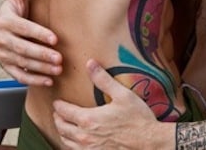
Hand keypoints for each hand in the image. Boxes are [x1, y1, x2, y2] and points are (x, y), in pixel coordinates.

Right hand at [0, 0, 61, 84]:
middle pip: (23, 48)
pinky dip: (33, 79)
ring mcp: (4, 55)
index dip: (38, 34)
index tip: (55, 38)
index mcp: (6, 21)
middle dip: (42, 54)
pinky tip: (49, 80)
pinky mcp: (7, 66)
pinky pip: (19, 75)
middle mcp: (2, 39)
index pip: (24, 28)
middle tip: (60, 58)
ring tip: (59, 69)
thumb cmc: (13, 10)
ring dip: (41, 68)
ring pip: (22, 63)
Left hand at [53, 59, 171, 148]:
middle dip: (57, 118)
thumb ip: (104, 79)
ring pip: (65, 141)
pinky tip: (75, 141)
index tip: (57, 102)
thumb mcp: (123, 94)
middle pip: (62, 127)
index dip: (59, 106)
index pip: (65, 111)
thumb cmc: (137, 118)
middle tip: (58, 113)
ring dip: (62, 132)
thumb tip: (90, 64)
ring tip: (63, 126)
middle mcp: (84, 136)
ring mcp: (88, 148)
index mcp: (88, 119)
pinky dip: (70, 144)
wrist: (148, 142)